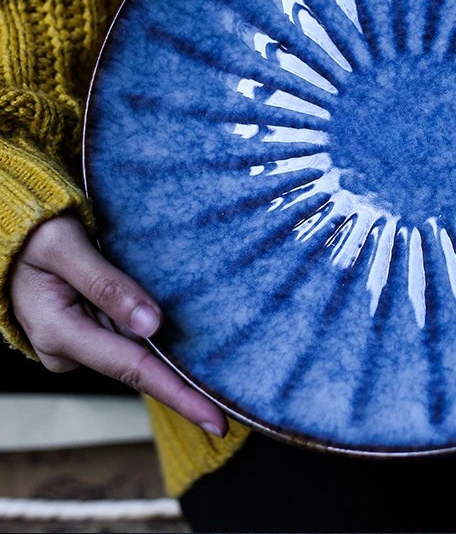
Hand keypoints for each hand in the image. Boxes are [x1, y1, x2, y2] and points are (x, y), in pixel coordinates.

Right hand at [9, 214, 228, 437]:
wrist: (8, 239)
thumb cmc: (34, 237)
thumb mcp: (66, 249)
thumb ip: (107, 284)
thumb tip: (153, 324)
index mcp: (60, 333)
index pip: (133, 369)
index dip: (178, 394)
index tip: (215, 418)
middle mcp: (71, 349)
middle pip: (141, 368)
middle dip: (186, 384)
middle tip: (232, 404)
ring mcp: (80, 343)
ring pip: (139, 352)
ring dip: (175, 359)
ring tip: (219, 369)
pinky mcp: (89, 333)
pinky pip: (132, 339)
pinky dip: (160, 340)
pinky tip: (190, 343)